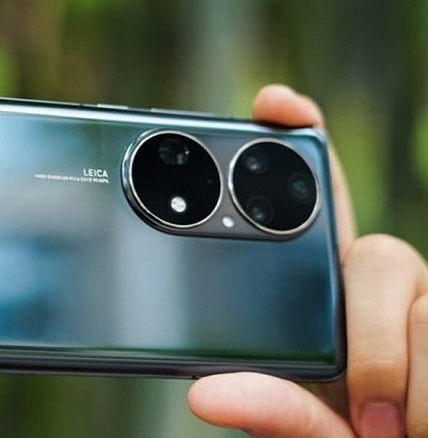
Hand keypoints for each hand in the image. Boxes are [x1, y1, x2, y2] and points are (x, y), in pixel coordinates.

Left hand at [187, 85, 427, 436]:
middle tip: (366, 422)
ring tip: (393, 434)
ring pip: (423, 301)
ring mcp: (424, 300)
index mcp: (323, 299)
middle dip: (371, 345)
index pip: (315, 205)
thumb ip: (273, 410)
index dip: (302, 142)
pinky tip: (420, 420)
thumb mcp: (310, 429)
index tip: (274, 102)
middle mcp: (378, 287)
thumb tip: (205, 394)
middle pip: (377, 255)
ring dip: (404, 381)